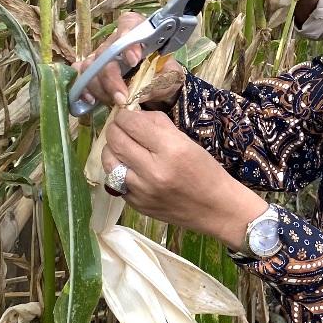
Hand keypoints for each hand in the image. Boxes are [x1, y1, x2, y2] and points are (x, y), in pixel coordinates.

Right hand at [73, 12, 181, 108]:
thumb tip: (138, 93)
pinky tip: (92, 101)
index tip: (134, 60)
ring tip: (115, 102)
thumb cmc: (165, 72)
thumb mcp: (170, 76)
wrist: (159, 82)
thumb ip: (157, 81)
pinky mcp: (92, 69)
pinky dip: (83, 88)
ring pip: (90, 66)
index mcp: (139, 31)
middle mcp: (116, 39)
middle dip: (112, 78)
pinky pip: (80, 75)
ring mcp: (101, 54)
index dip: (128, 42)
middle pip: (105, 52)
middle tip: (123, 98)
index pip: (129, 24)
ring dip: (100, 87)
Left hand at [100, 107, 268, 248]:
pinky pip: (114, 181)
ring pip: (108, 161)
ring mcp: (142, 191)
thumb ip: (158, 124)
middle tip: (122, 128)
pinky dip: (118, 169)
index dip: (125, 115)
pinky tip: (129, 167)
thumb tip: (133, 114)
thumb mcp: (186, 141)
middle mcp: (153, 171)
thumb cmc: (205, 170)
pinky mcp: (136, 204)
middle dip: (115, 129)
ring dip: (111, 149)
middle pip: (116, 141)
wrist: (215, 208)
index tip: (127, 114)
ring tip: (122, 147)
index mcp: (170, 150)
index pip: (132, 124)